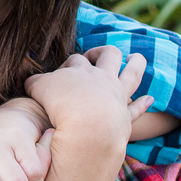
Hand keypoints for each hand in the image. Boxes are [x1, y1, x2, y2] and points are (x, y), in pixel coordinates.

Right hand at [25, 45, 147, 141]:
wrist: (87, 128)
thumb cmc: (61, 107)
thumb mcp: (38, 90)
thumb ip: (34, 83)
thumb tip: (31, 83)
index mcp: (80, 71)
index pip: (75, 60)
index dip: (69, 64)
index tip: (64, 70)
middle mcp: (102, 79)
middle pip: (107, 55)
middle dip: (101, 53)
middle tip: (94, 56)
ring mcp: (117, 95)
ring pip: (132, 72)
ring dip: (136, 63)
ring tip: (136, 57)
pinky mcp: (126, 116)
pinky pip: (137, 108)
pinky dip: (142, 103)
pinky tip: (149, 99)